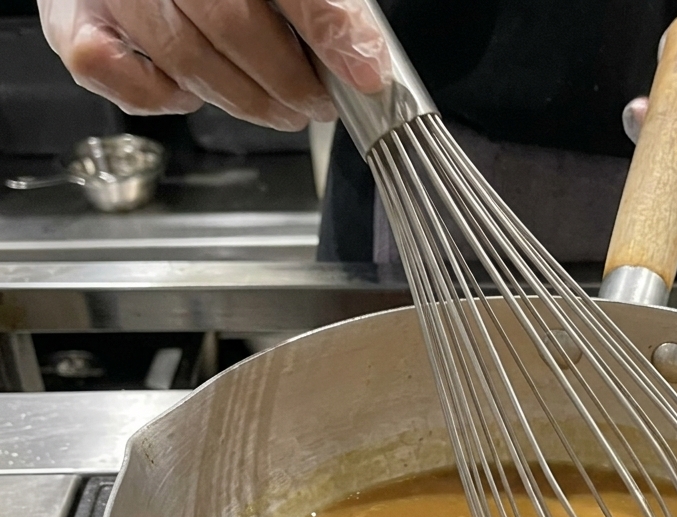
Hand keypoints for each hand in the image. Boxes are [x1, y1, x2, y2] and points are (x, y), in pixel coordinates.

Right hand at [38, 0, 390, 129]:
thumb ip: (318, 4)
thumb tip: (365, 56)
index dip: (328, 27)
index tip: (366, 73)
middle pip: (232, 23)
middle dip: (287, 81)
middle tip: (317, 104)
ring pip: (183, 56)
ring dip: (244, 99)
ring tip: (282, 109)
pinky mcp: (71, 19)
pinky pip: (109, 70)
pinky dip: (160, 96)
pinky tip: (192, 93)